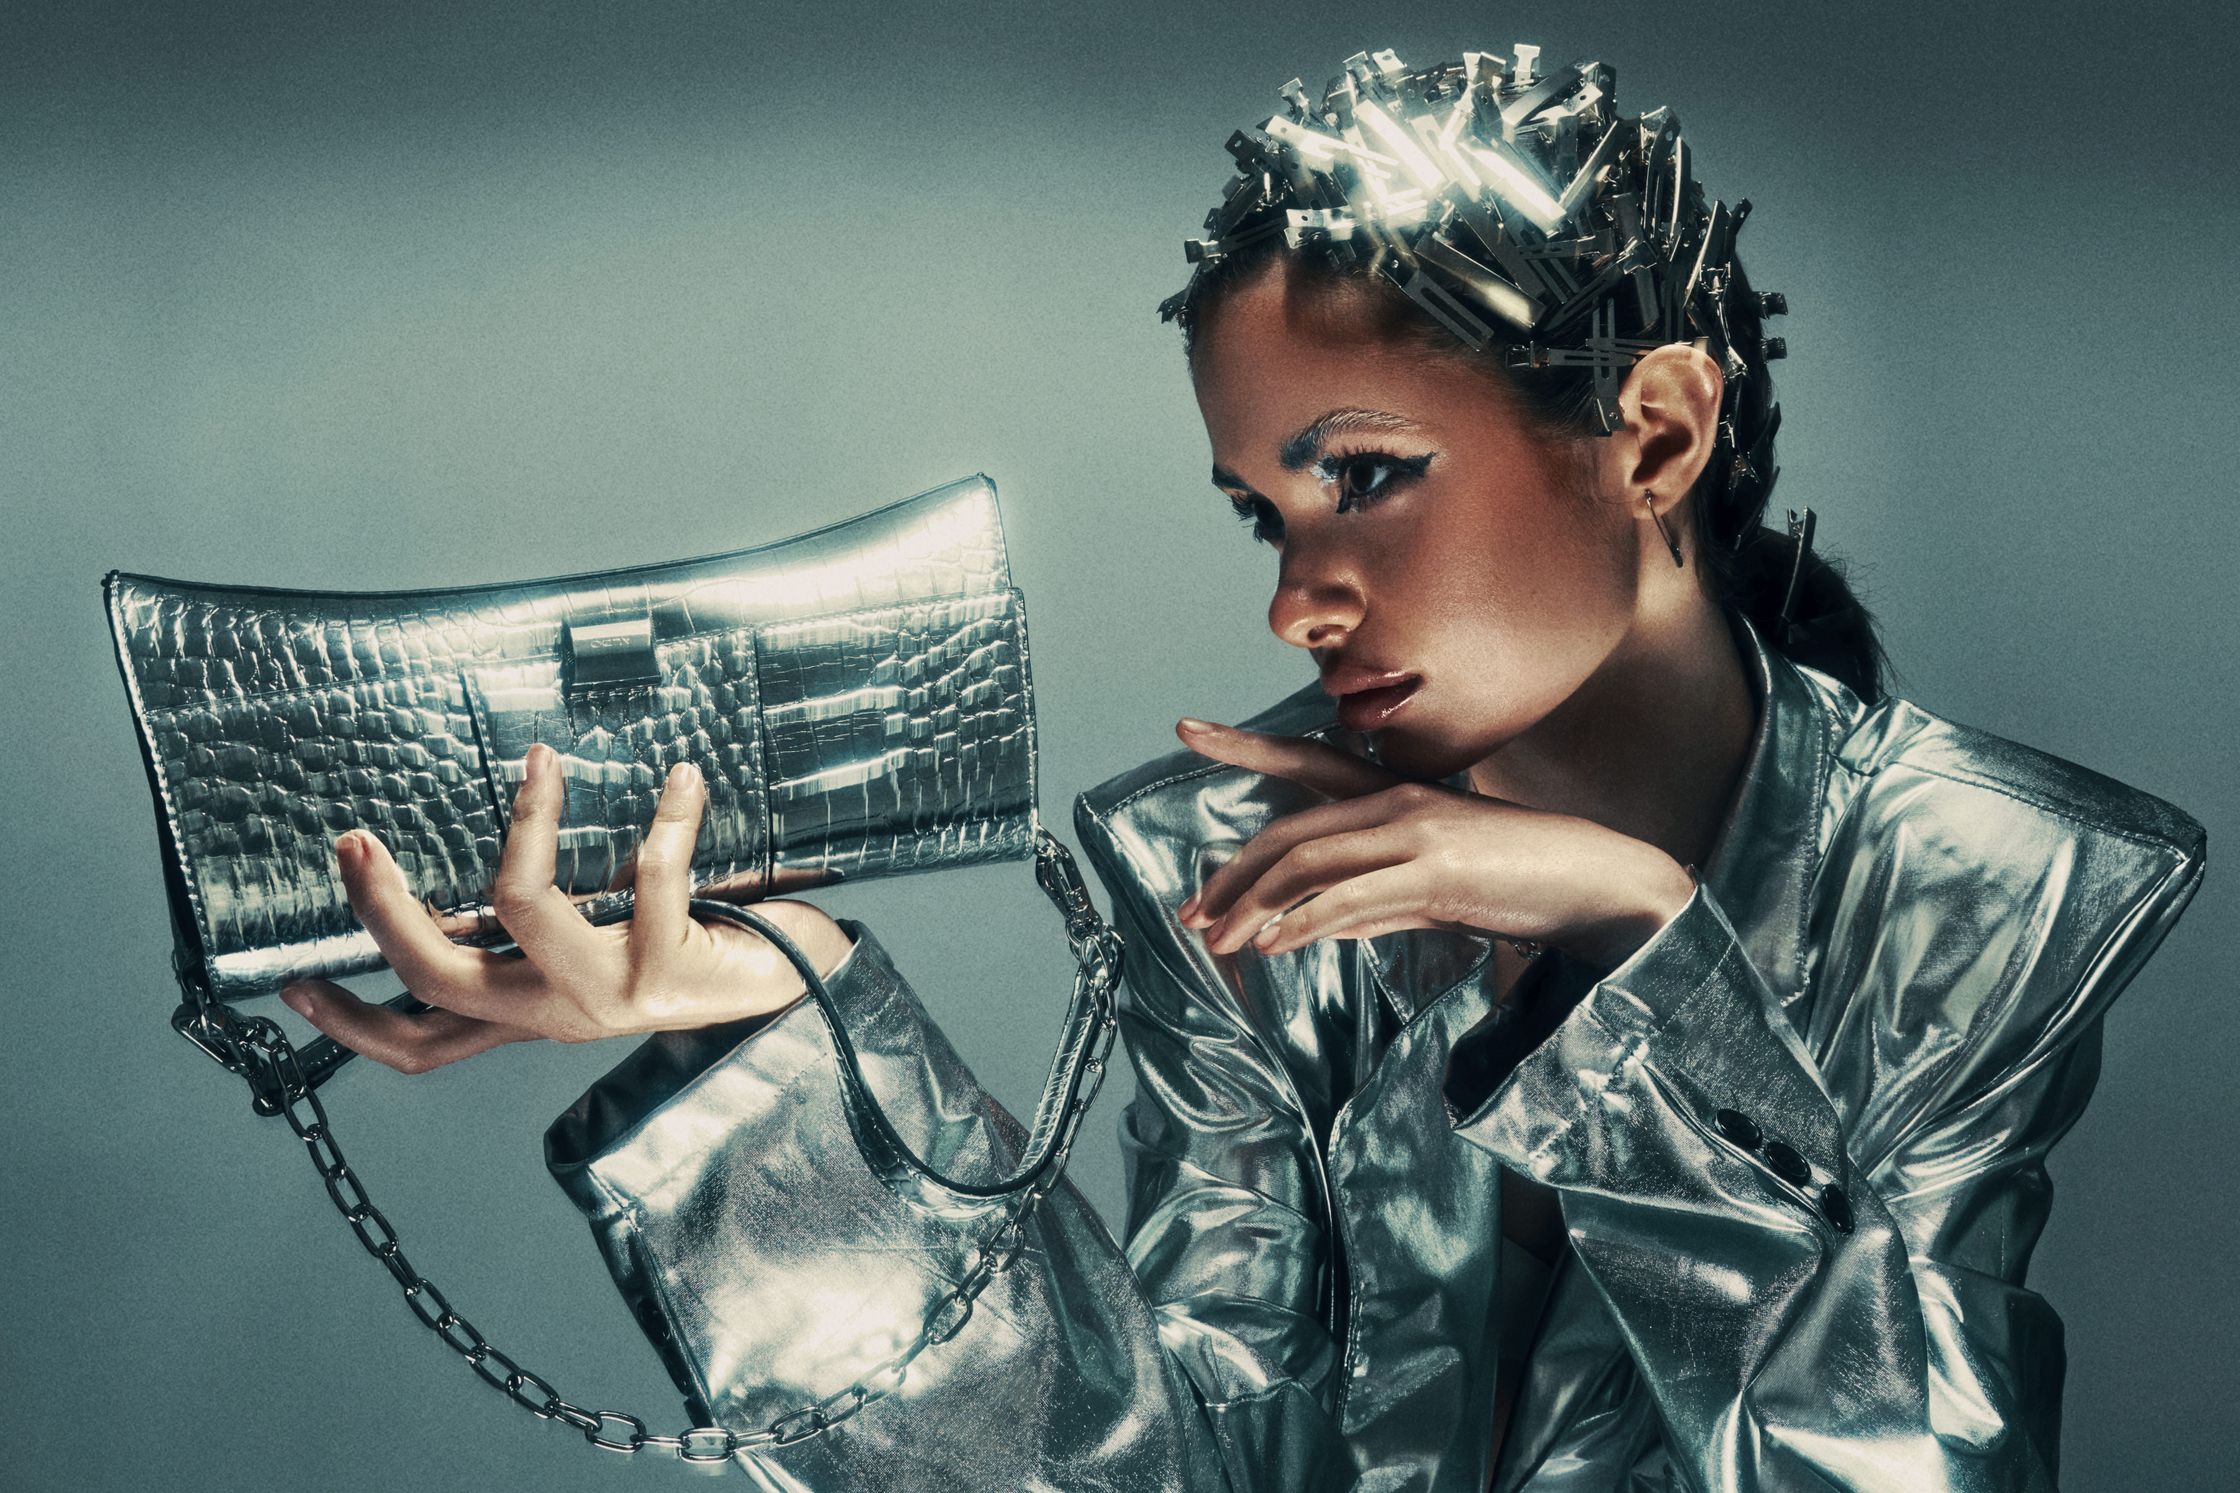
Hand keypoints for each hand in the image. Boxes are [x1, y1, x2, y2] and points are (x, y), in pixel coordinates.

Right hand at [279, 743, 853, 1073]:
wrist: (802, 998)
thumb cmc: (700, 954)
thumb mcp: (604, 950)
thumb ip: (541, 932)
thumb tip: (480, 871)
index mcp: (532, 1013)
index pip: (424, 1043)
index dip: (355, 1025)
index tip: (293, 987)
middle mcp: (558, 1014)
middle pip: (439, 977)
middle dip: (385, 905)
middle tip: (357, 839)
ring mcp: (611, 996)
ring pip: (520, 913)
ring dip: (525, 826)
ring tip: (539, 761)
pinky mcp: (674, 971)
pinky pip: (652, 879)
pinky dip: (667, 818)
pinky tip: (684, 779)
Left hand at [1171, 719, 1695, 969]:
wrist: (1595, 884)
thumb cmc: (1516, 887)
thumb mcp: (1433, 895)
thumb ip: (1378, 904)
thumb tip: (1327, 927)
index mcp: (1393, 795)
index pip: (1303, 761)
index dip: (1242, 745)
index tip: (1185, 729)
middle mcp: (1396, 802)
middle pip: (1289, 831)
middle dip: (1232, 877)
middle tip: (1192, 917)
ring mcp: (1415, 833)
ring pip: (1308, 863)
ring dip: (1253, 906)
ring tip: (1218, 941)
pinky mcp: (1434, 871)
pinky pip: (1350, 896)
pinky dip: (1303, 921)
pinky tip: (1272, 943)